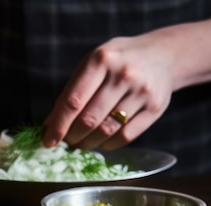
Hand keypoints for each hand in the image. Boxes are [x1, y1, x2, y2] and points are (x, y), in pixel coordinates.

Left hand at [42, 34, 175, 150]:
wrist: (163, 55)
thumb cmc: (116, 62)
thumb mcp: (91, 65)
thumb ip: (70, 93)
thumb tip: (50, 125)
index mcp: (101, 61)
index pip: (73, 101)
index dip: (59, 125)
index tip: (48, 141)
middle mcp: (123, 74)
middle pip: (89, 119)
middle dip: (73, 137)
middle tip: (66, 142)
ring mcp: (141, 91)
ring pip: (107, 130)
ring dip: (89, 143)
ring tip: (81, 143)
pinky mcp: (155, 107)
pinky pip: (126, 136)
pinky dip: (108, 144)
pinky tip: (101, 141)